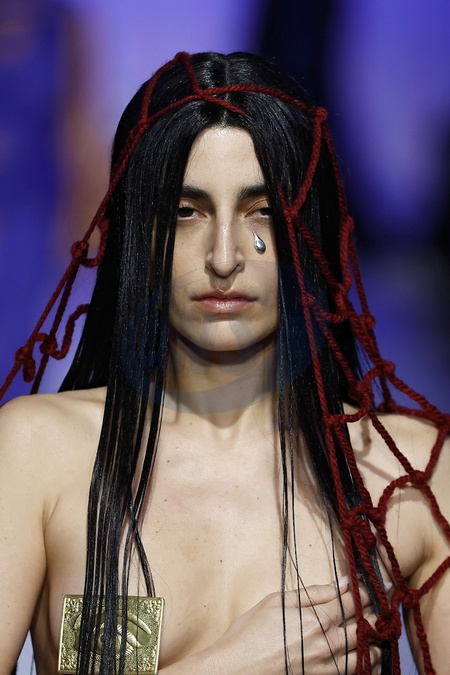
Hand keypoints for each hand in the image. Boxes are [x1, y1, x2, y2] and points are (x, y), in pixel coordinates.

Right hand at [209, 580, 380, 673]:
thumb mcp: (277, 602)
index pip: (353, 601)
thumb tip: (341, 584)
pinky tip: (368, 652)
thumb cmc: (250, 633)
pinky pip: (355, 673)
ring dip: (376, 637)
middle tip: (388, 600)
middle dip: (378, 610)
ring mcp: (327, 668)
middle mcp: (327, 645)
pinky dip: (367, 661)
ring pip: (367, 652)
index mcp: (316, 619)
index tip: (382, 582)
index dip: (370, 590)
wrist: (234, 671)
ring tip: (380, 626)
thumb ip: (312, 593)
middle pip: (365, 625)